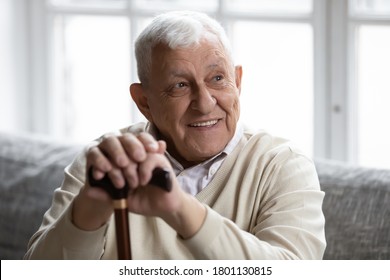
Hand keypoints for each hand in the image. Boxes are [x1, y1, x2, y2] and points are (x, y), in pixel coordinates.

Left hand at [73, 131, 205, 238]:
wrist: (164, 208)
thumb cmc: (143, 200)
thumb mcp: (121, 199)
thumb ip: (107, 195)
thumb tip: (89, 191)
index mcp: (123, 160)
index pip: (107, 150)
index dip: (100, 161)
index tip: (98, 175)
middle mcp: (134, 154)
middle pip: (120, 144)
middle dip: (115, 164)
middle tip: (120, 183)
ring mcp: (148, 154)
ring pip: (134, 149)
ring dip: (130, 168)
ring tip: (132, 184)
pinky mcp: (161, 159)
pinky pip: (149, 157)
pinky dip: (144, 170)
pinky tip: (143, 181)